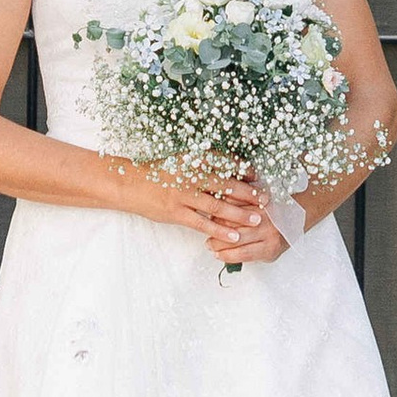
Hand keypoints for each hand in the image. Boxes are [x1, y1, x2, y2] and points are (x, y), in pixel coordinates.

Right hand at [121, 166, 283, 263]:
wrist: (130, 183)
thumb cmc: (157, 172)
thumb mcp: (181, 161)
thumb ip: (202, 164)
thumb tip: (228, 171)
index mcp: (193, 159)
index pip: (226, 163)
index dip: (245, 170)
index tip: (259, 176)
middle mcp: (191, 176)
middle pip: (227, 185)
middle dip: (249, 193)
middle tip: (266, 199)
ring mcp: (183, 195)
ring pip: (218, 206)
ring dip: (240, 214)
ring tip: (257, 219)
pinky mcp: (176, 213)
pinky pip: (203, 224)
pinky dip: (220, 230)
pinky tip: (234, 236)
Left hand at [202, 172, 285, 268]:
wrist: (296, 219)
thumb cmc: (271, 209)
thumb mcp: (255, 197)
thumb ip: (237, 199)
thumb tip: (214, 204)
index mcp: (259, 202)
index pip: (230, 209)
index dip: (215, 214)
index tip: (207, 218)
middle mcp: (264, 218)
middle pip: (231, 226)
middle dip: (215, 232)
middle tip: (206, 236)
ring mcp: (268, 235)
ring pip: (236, 243)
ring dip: (219, 246)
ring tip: (210, 246)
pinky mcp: (270, 250)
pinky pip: (245, 255)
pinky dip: (229, 256)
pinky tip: (220, 255)